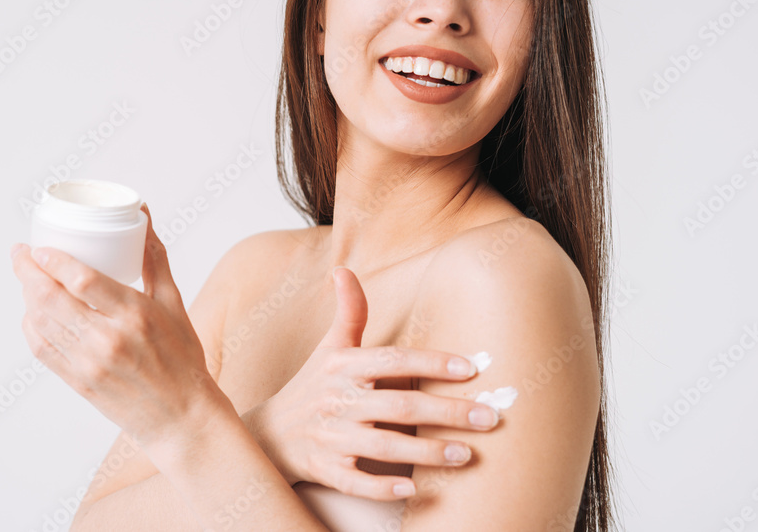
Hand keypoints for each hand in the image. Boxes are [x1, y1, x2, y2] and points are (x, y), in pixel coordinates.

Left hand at [10, 203, 222, 452]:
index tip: (39, 246)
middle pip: (50, 298)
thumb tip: (142, 217)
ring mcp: (89, 363)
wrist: (181, 415)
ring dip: (26, 295)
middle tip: (20, 253)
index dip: (53, 260)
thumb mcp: (174, 302)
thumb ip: (154, 259)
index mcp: (135, 315)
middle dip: (27, 271)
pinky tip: (32, 311)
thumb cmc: (182, 356)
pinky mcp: (78, 382)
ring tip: (26, 277)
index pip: (82, 280)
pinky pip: (42, 349)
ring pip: (40, 322)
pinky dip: (30, 325)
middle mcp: (108, 339)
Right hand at [251, 266, 499, 500]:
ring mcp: (331, 437)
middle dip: (446, 412)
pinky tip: (415, 489)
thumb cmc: (312, 386)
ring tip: (468, 454)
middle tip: (489, 417)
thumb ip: (348, 312)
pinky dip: (382, 486)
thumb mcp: (329, 348)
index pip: (392, 360)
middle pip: (398, 406)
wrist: (268, 433)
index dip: (431, 363)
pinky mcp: (324, 470)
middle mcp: (338, 401)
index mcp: (343, 367)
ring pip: (383, 447)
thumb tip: (342, 270)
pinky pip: (356, 481)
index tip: (471, 368)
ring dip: (427, 452)